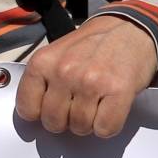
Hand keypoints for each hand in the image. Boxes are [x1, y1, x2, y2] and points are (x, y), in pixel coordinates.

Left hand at [15, 15, 157, 137]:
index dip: (41, 114)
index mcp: (42, 62)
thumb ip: (42, 81)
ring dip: (88, 123)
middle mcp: (64, 72)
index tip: (52, 108)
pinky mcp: (118, 91)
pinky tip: (110, 108)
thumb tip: (35, 114)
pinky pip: (105, 129)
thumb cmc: (92, 45)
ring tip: (95, 104)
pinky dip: (108, 125)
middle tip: (77, 107)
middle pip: (53, 122)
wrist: (130, 29)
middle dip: (65, 121)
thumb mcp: (56, 55)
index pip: (26, 110)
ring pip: (79, 127)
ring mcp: (91, 82)